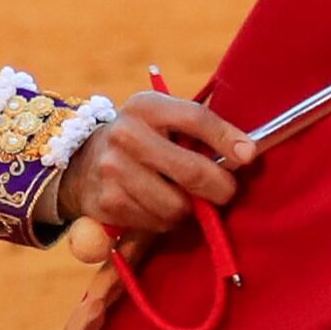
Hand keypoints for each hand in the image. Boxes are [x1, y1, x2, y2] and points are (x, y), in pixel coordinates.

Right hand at [53, 90, 255, 244]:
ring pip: (176, 205)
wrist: (82, 161)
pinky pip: (156, 223)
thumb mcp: (162, 119)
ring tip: (181, 196)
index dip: (227, 138)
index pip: (195, 119)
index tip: (249, 155)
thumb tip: (247, 152)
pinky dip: (165, 221)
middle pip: (191, 170)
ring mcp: (113, 170)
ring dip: (189, 208)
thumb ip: (199, 130)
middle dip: (220, 187)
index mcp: (146, 106)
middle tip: (227, 191)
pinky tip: (157, 205)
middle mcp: (126, 134)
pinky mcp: (108, 202)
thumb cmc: (142, 139)